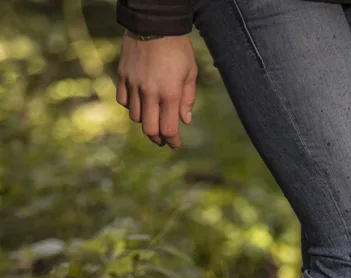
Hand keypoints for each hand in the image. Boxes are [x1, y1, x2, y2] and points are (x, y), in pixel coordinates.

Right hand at [117, 32, 197, 149]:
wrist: (154, 22)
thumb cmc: (177, 48)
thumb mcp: (190, 73)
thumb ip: (187, 99)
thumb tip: (185, 121)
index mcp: (169, 94)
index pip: (169, 129)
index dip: (172, 141)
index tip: (175, 145)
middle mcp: (150, 92)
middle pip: (149, 129)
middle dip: (157, 138)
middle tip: (163, 139)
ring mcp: (133, 84)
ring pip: (136, 117)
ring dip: (145, 122)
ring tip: (153, 120)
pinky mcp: (122, 75)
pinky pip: (123, 101)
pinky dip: (131, 107)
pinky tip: (140, 104)